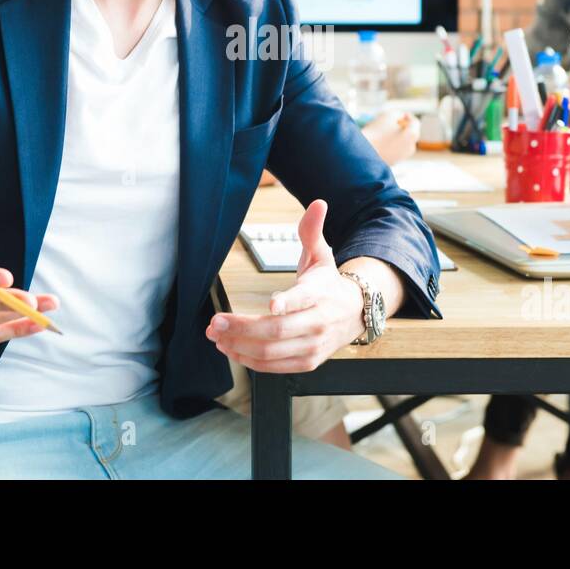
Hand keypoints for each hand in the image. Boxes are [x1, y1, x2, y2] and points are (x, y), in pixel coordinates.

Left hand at [206, 199, 365, 372]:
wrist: (354, 314)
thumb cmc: (329, 284)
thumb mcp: (322, 255)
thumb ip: (312, 231)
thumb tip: (318, 203)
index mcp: (320, 294)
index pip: (304, 299)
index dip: (287, 302)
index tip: (271, 303)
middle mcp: (318, 323)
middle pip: (277, 331)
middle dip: (242, 328)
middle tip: (215, 322)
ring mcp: (312, 347)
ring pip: (271, 353)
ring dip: (239, 346)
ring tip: (217, 336)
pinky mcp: (306, 363)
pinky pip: (273, 366)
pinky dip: (249, 360)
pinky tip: (231, 348)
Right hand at [362, 110, 419, 165]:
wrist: (362, 153)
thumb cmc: (376, 131)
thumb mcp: (388, 116)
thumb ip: (398, 114)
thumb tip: (402, 118)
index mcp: (412, 135)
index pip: (415, 122)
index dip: (408, 116)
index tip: (401, 114)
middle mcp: (411, 147)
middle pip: (410, 134)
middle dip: (403, 127)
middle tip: (392, 123)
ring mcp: (403, 157)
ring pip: (402, 143)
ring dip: (397, 137)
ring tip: (384, 133)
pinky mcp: (394, 163)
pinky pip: (394, 151)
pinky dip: (391, 146)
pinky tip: (379, 142)